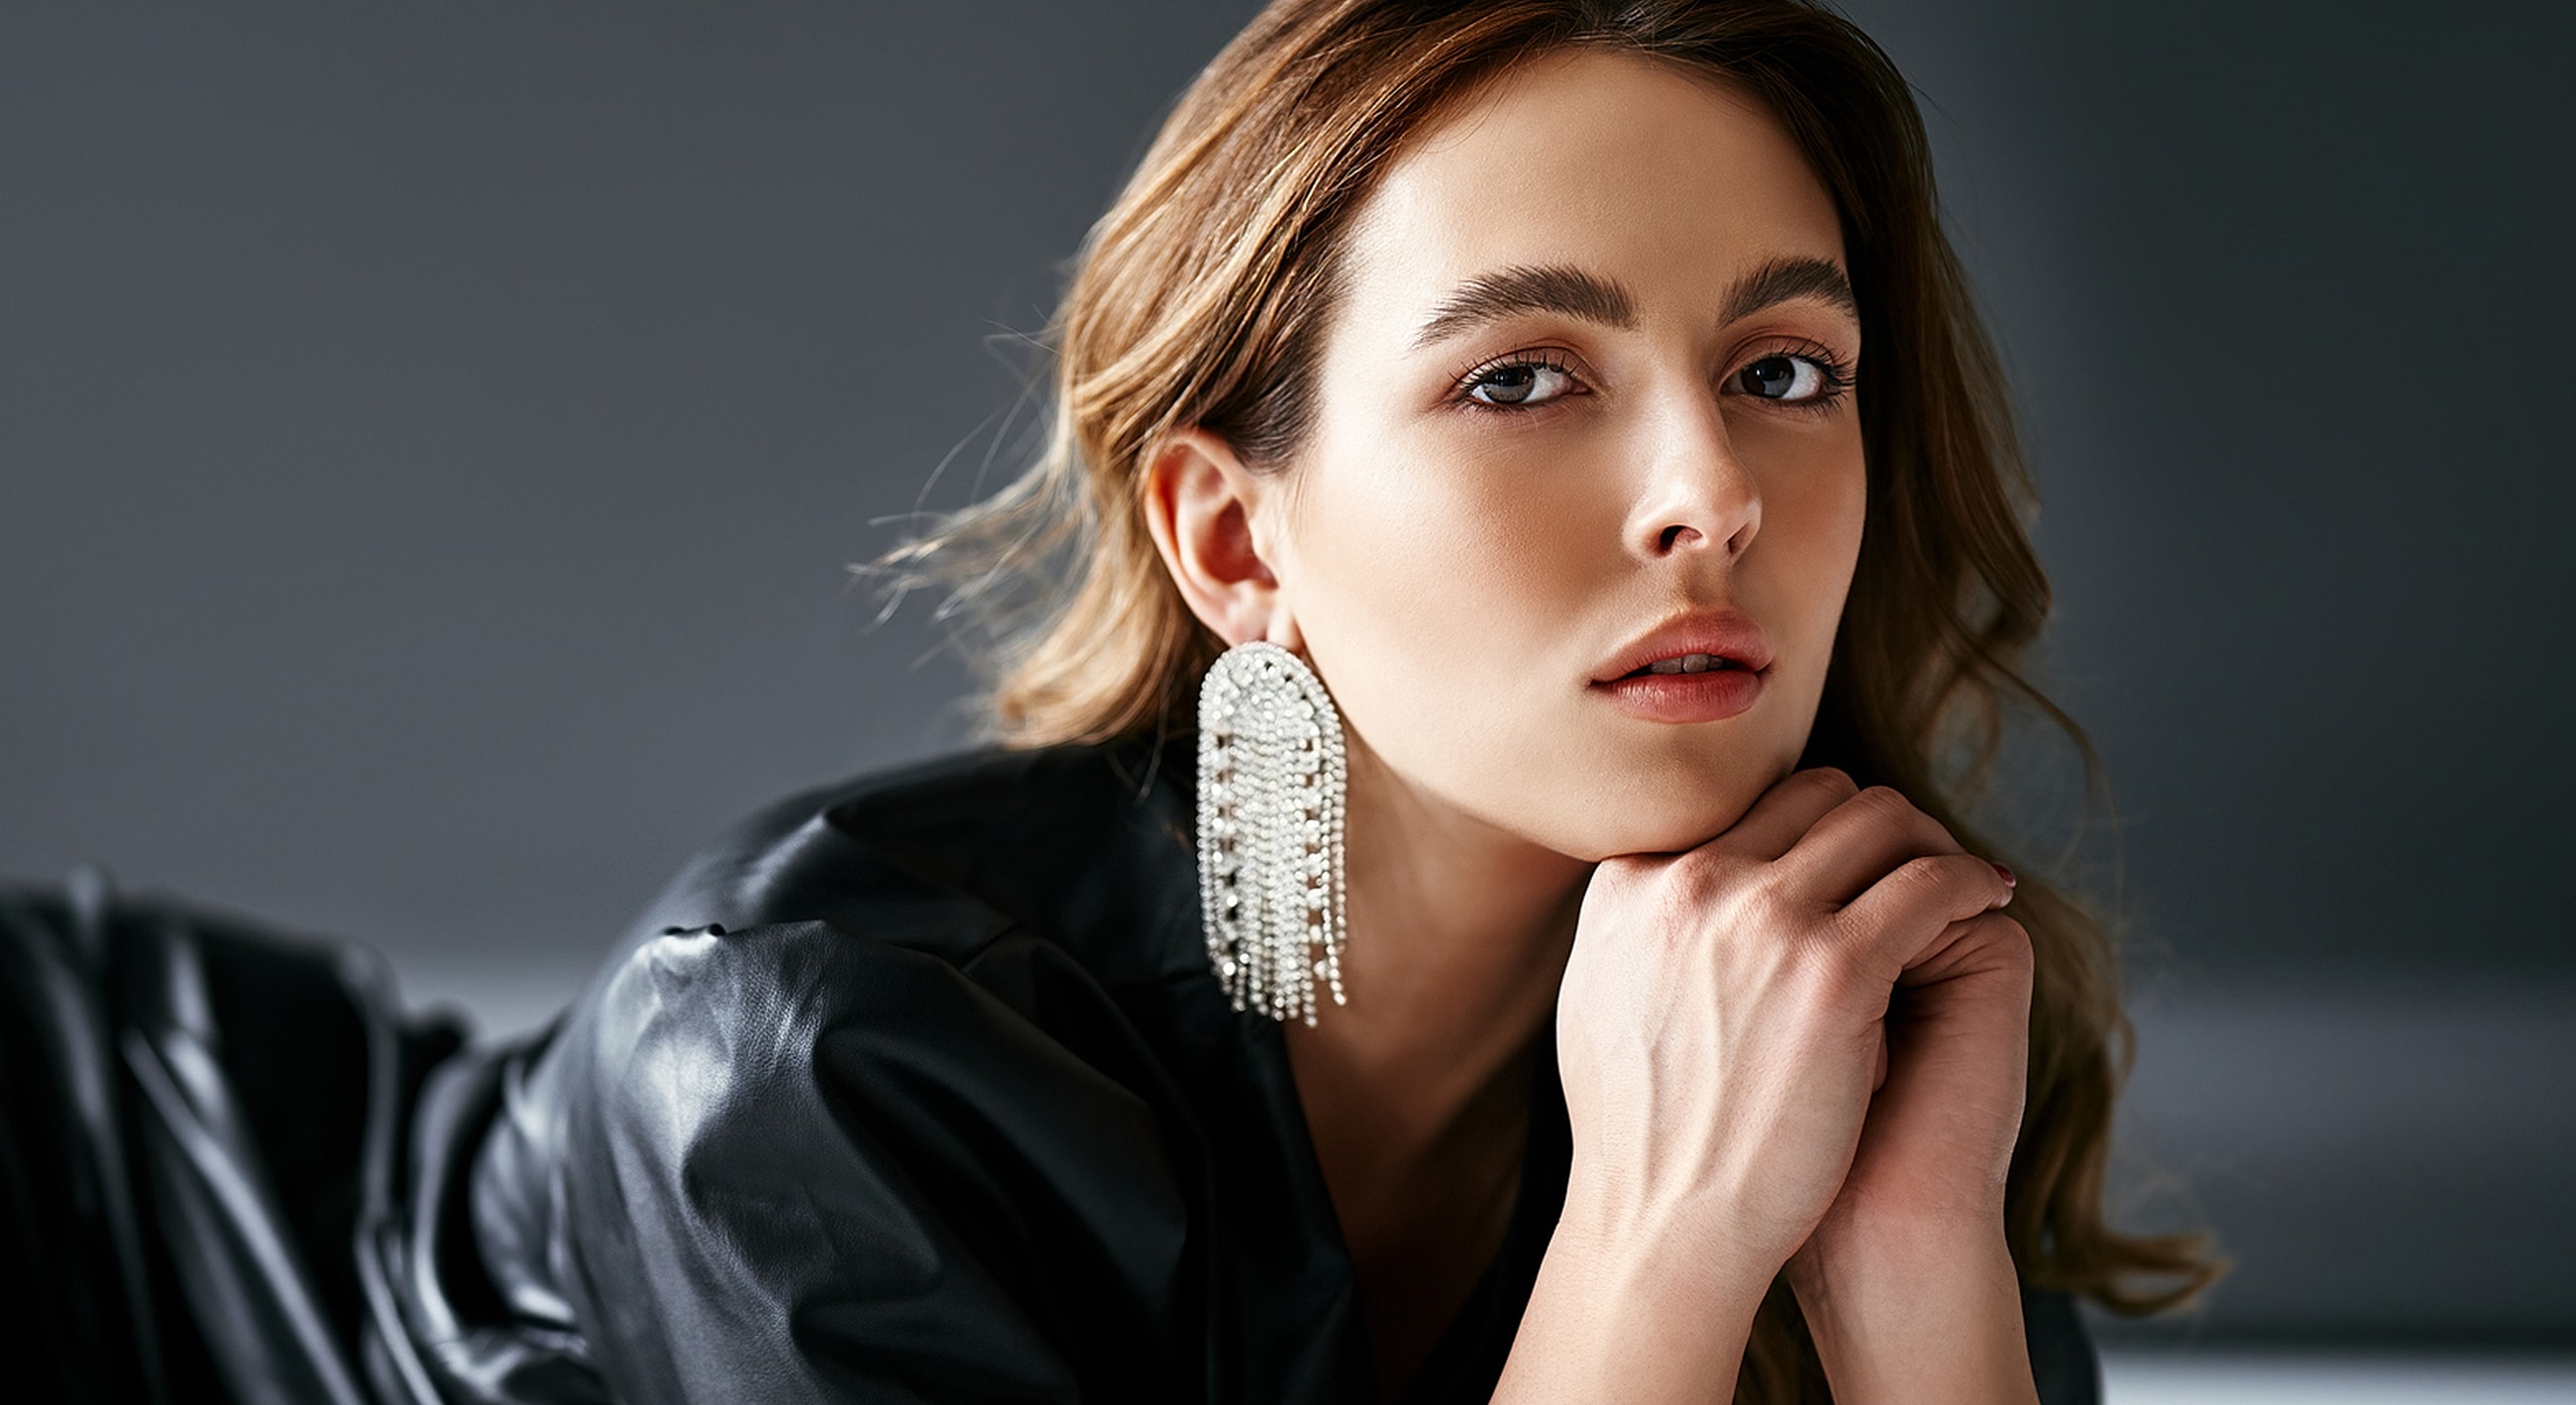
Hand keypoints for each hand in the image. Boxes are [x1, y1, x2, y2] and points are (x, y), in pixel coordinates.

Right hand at [1550, 767, 2020, 1289]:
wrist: (1666, 1224)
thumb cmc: (1643, 1136)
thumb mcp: (1600, 998)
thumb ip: (1638, 930)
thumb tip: (1657, 887)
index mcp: (1632, 883)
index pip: (1745, 804)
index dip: (1806, 827)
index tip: (1844, 861)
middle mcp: (1693, 880)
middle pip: (1817, 795)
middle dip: (1875, 825)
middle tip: (1914, 865)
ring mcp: (1764, 918)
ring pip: (1881, 821)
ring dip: (1929, 845)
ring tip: (1960, 882)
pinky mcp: (1836, 967)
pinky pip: (1932, 883)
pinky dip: (1970, 882)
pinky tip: (1987, 903)